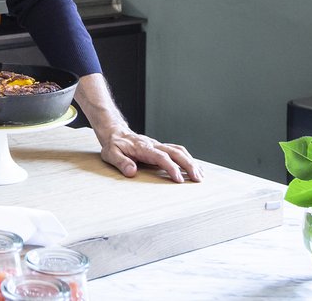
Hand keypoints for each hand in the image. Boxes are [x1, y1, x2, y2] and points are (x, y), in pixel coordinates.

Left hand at [72, 73, 202, 182]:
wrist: (115, 132)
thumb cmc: (114, 145)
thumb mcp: (111, 154)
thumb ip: (121, 162)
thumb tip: (131, 171)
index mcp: (143, 147)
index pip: (161, 157)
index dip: (171, 168)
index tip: (179, 179)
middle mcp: (154, 145)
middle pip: (176, 152)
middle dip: (188, 165)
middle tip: (197, 179)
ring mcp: (159, 145)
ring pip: (179, 151)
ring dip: (191, 162)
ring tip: (200, 176)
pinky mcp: (161, 148)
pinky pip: (178, 151)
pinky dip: (188, 158)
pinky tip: (195, 167)